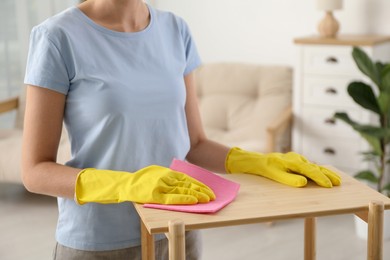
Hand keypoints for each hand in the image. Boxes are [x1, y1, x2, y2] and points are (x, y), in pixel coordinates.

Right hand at [75, 165, 215, 204]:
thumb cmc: (137, 181)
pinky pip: (172, 197)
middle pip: (186, 183)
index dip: (198, 183)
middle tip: (212, 195)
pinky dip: (184, 199)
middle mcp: (163, 176)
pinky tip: (193, 201)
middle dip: (201, 189)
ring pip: (182, 189)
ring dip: (196, 194)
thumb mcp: (153, 174)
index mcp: (164, 171)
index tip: (208, 188)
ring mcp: (158, 185)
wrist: (119, 184)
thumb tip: (181, 182)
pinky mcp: (153, 194)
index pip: (186, 178)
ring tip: (207, 199)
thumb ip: (166, 177)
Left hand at [225, 147, 340, 187]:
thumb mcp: (275, 175)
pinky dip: (319, 171)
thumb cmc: (265, 168)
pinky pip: (310, 166)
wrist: (256, 161)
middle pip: (316, 167)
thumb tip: (304, 182)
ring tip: (336, 180)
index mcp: (292, 161)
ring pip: (314, 166)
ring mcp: (297, 159)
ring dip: (325, 173)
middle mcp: (297, 158)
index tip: (329, 185)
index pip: (310, 170)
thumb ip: (289, 179)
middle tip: (338, 183)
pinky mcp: (296, 162)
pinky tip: (324, 174)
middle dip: (327, 175)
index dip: (320, 178)